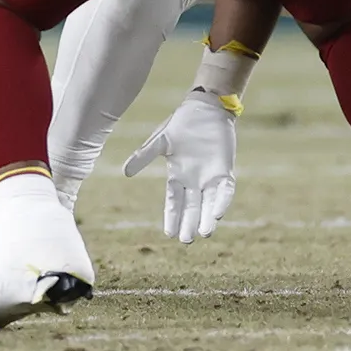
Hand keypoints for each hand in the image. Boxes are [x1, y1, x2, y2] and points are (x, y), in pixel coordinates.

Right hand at [123, 91, 238, 242]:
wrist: (204, 109)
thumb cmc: (181, 124)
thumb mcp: (159, 141)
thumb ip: (144, 156)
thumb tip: (125, 173)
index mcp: (178, 175)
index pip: (174, 202)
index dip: (172, 217)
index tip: (168, 234)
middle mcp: (194, 181)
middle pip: (191, 208)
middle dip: (189, 224)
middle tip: (186, 241)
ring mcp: (211, 177)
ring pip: (209, 204)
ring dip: (207, 219)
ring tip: (204, 234)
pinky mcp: (225, 171)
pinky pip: (225, 191)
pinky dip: (222, 202)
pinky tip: (218, 214)